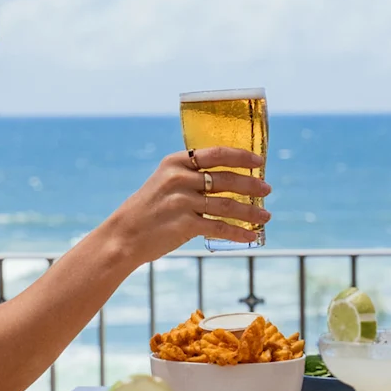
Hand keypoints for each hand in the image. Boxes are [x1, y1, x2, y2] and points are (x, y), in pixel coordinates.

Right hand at [114, 148, 270, 260]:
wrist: (123, 236)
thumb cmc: (148, 210)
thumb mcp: (165, 182)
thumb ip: (190, 177)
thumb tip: (229, 181)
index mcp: (175, 161)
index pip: (216, 154)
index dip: (242, 156)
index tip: (259, 162)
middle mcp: (179, 178)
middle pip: (227, 178)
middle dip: (252, 185)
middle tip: (268, 190)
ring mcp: (182, 201)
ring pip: (227, 204)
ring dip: (251, 211)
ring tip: (266, 215)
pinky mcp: (184, 224)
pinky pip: (219, 227)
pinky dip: (238, 233)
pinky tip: (251, 237)